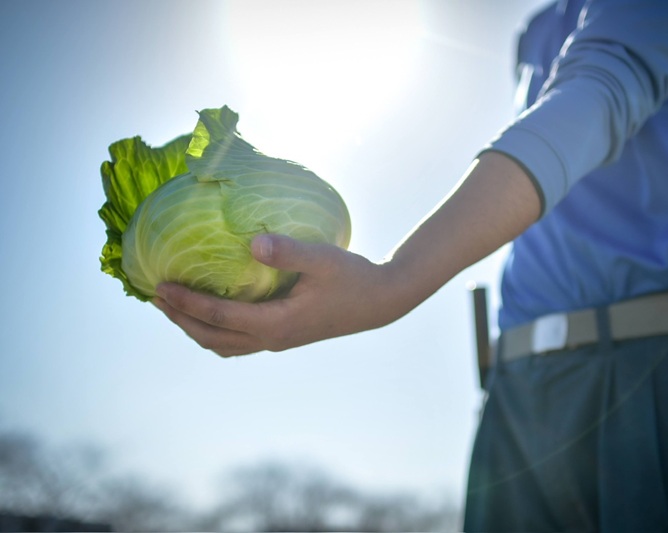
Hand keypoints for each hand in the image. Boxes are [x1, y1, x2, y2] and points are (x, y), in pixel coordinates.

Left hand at [153, 152, 540, 356]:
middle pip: (213, 338)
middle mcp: (273, 338)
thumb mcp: (323, 258)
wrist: (381, 301)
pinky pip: (238, 341)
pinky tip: (211, 310)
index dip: (187, 303)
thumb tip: (252, 243)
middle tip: (155, 296)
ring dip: (195, 328)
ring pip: (224, 345)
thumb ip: (288, 251)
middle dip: (181, 319)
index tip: (160, 286)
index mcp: (278, 323)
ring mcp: (278, 340)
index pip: (220, 317)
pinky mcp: (283, 335)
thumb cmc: (353, 277)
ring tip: (173, 307)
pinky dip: (215, 330)